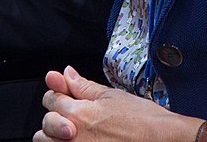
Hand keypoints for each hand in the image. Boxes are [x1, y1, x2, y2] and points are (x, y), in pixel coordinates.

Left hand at [35, 66, 201, 141]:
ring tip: (73, 135)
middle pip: (45, 126)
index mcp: (79, 114)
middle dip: (54, 119)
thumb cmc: (141, 120)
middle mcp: (73, 137)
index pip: (51, 100)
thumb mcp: (111, 95)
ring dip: (54, 138)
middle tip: (70, 118)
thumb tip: (65, 73)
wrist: (161, 140)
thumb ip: (83, 86)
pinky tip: (80, 141)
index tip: (64, 93)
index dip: (57, 93)